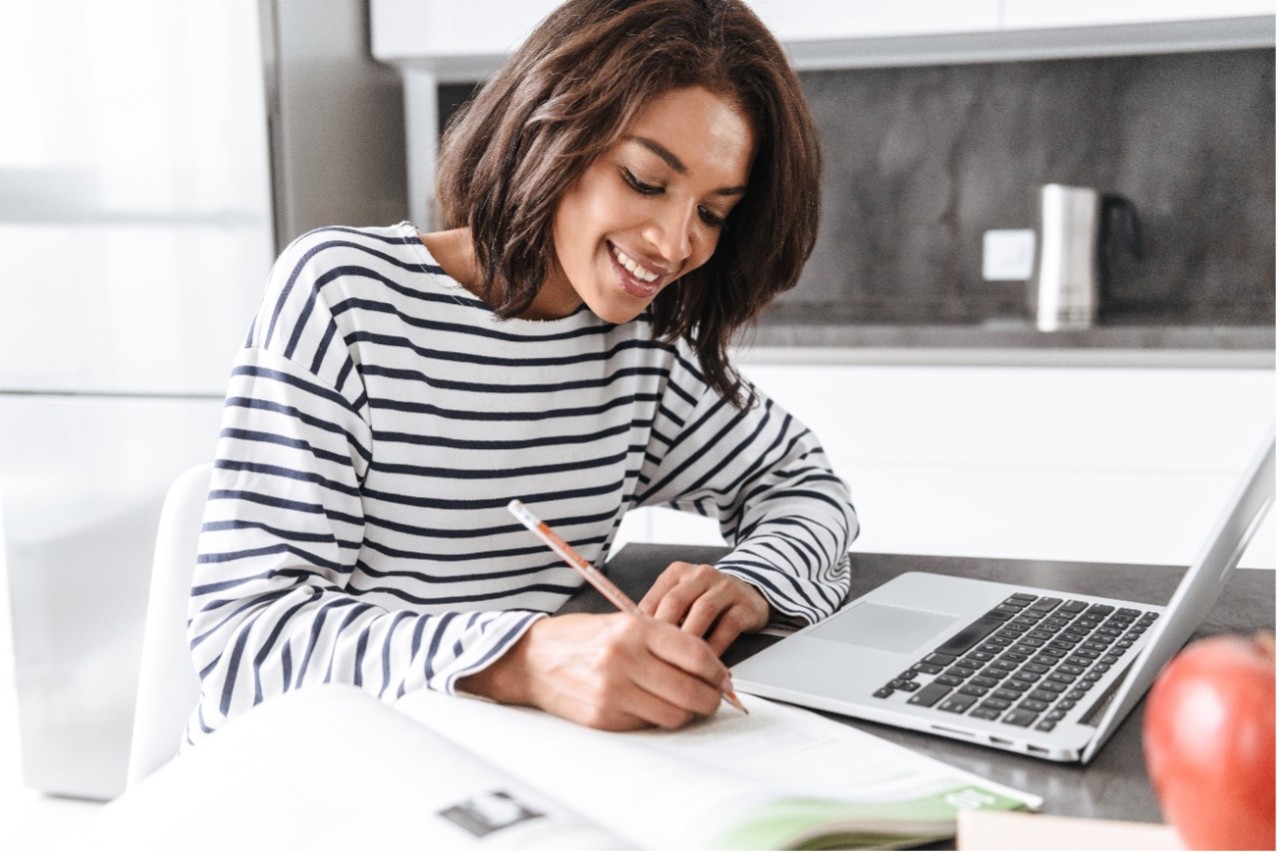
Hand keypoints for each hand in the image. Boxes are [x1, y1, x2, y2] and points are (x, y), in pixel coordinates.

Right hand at [457, 612, 728, 730]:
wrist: (532, 659)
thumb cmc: (583, 639)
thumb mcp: (623, 623)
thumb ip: (664, 641)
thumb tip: (709, 666)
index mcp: (634, 629)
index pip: (695, 654)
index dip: (717, 670)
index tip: (722, 677)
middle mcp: (624, 659)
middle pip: (690, 690)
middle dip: (711, 698)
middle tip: (713, 698)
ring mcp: (612, 692)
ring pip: (674, 714)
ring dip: (688, 713)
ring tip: (686, 704)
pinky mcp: (603, 718)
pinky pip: (647, 725)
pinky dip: (657, 719)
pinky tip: (653, 707)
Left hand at [638, 562, 769, 655]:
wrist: (748, 592)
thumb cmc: (706, 600)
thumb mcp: (681, 597)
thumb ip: (661, 612)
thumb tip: (637, 639)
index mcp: (678, 573)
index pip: (655, 598)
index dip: (645, 625)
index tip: (639, 647)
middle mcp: (701, 575)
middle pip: (676, 601)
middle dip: (664, 631)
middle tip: (655, 656)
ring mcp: (725, 588)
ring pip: (702, 611)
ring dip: (689, 638)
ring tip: (680, 661)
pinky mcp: (745, 605)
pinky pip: (728, 626)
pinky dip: (715, 646)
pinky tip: (706, 662)